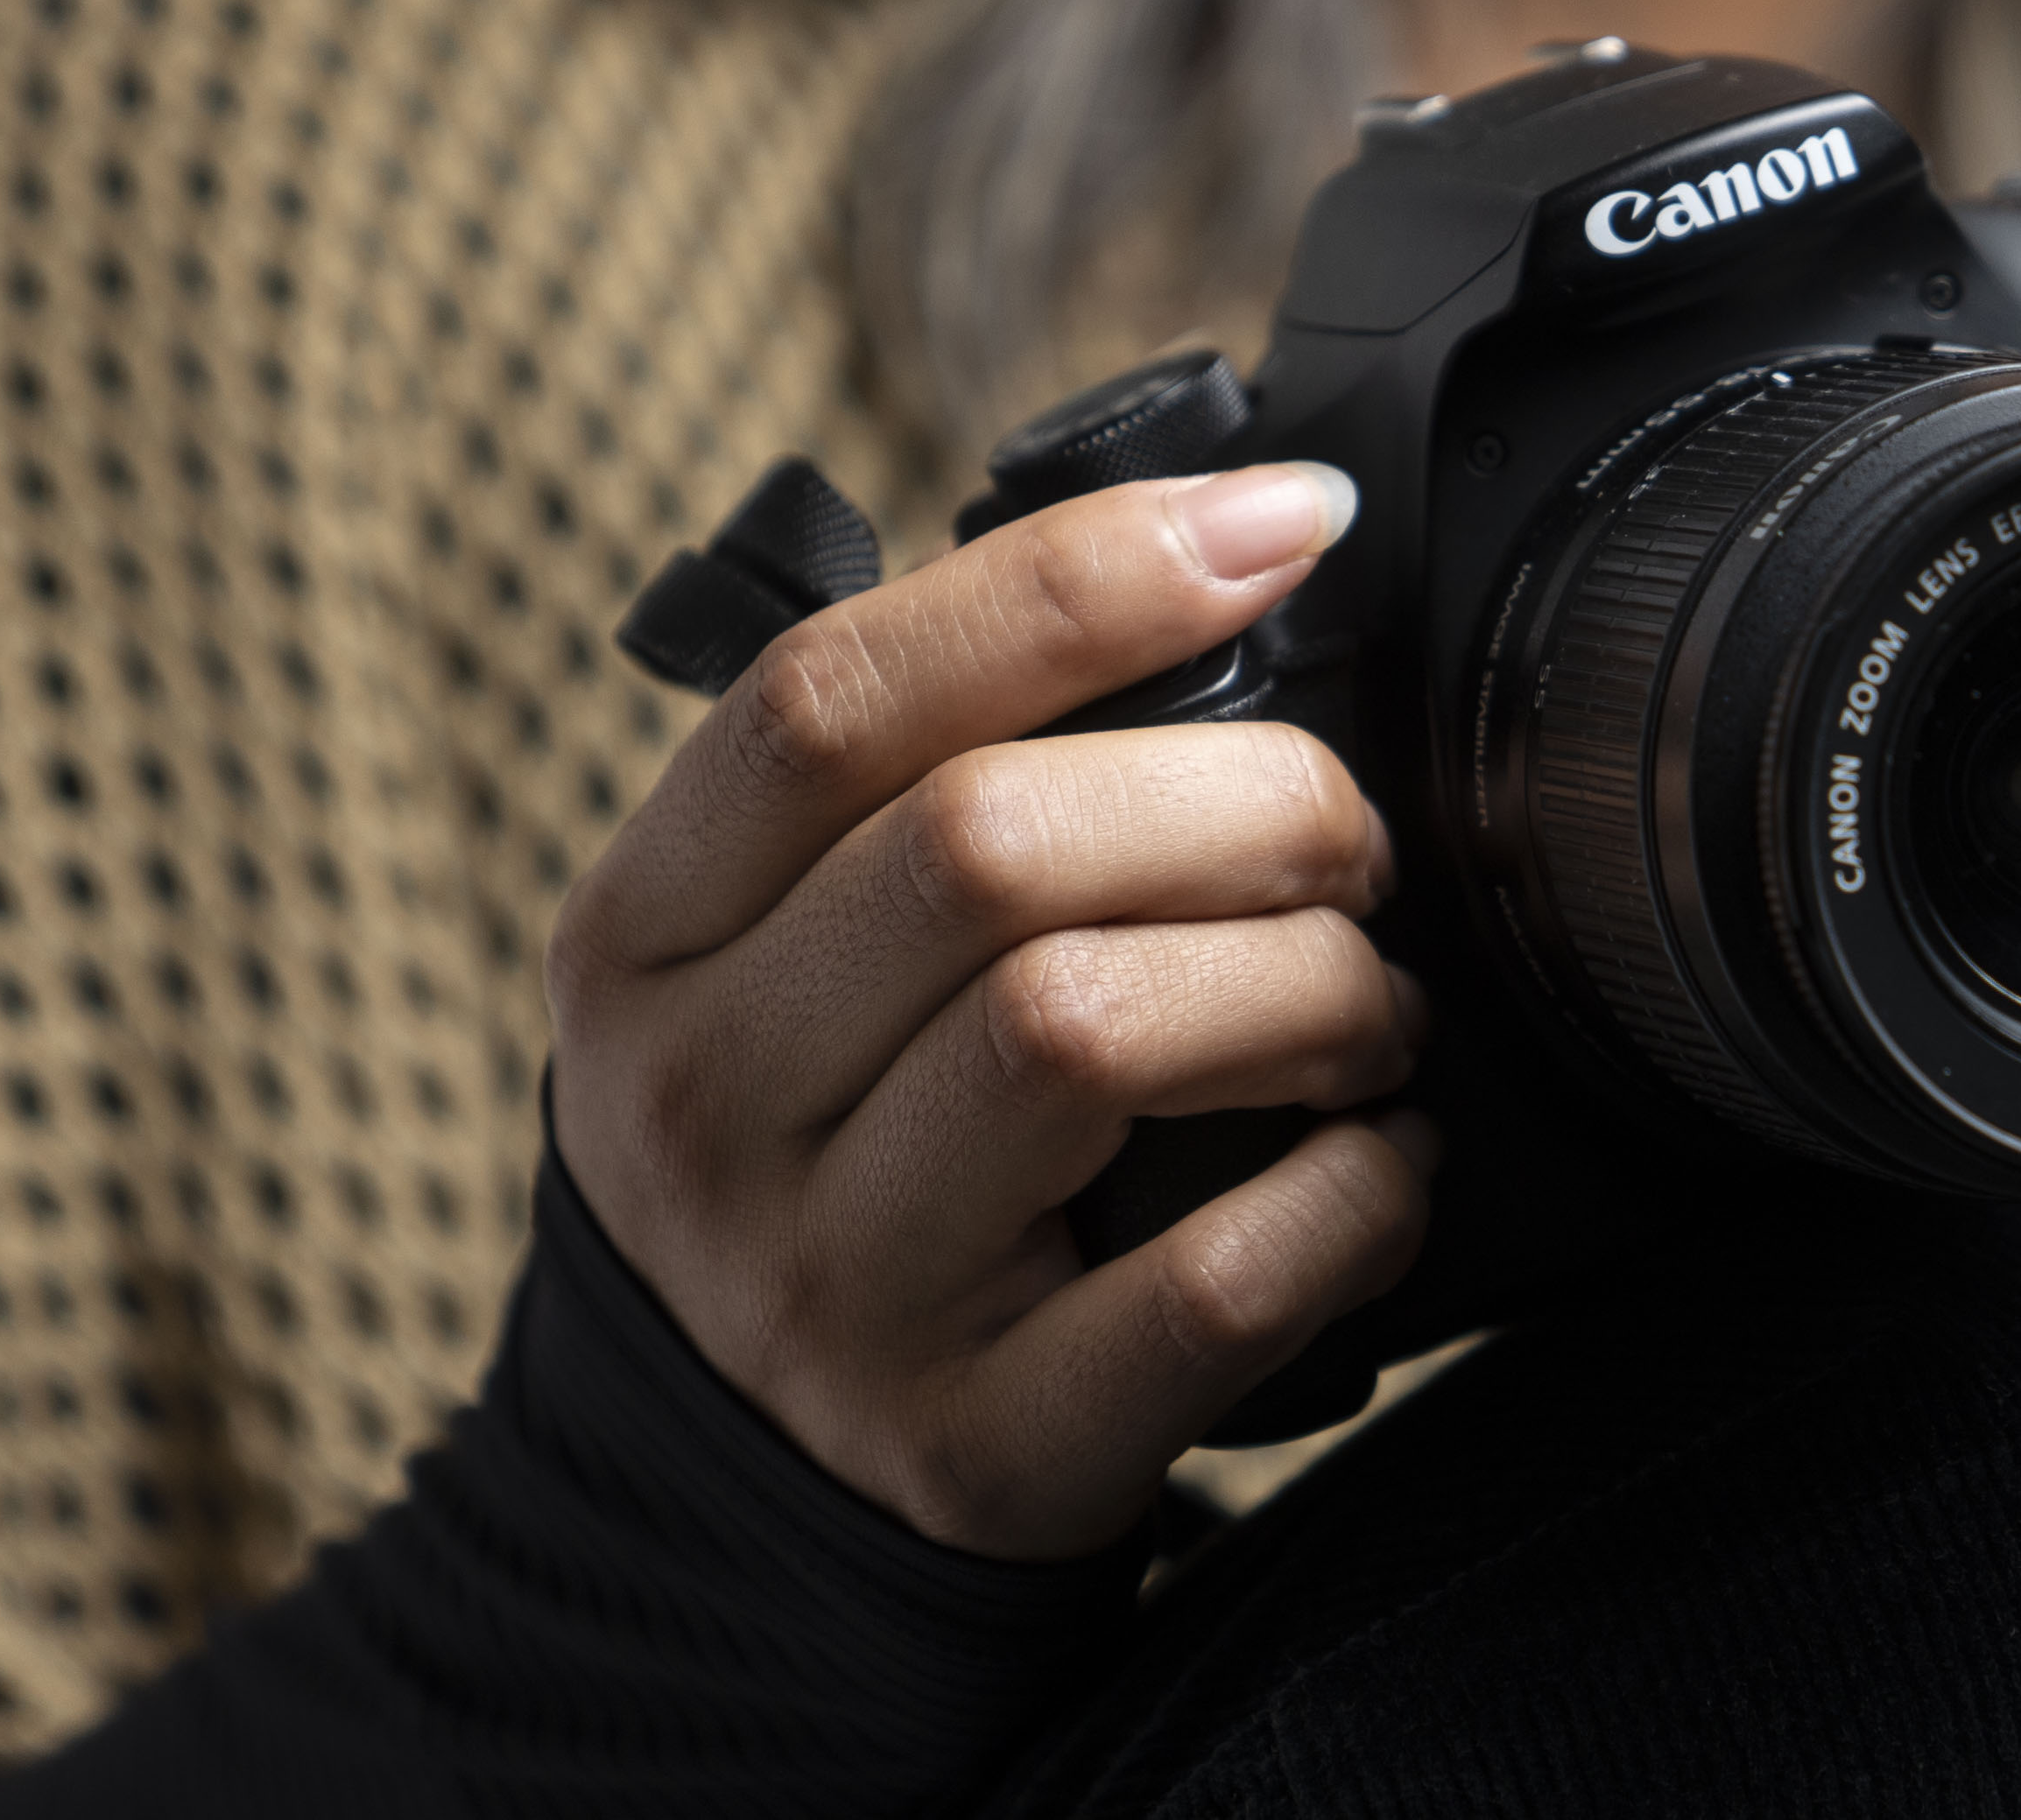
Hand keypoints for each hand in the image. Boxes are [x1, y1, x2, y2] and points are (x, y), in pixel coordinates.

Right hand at [543, 463, 1431, 1560]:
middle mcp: (699, 1104)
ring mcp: (819, 1290)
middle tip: (1353, 839)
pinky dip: (1343, 1202)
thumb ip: (927, 777)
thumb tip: (1229, 549)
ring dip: (1305, 987)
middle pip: (985, 846)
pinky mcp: (965, 1451)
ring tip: (1371, 1002)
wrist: (741, 1492)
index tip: (1280, 527)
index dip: (1081, 576)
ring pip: (1085, 1034)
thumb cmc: (831, 1140)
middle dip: (1245, 801)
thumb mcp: (784, 951)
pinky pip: (1196, 1288)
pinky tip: (1376, 1165)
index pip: (833, 695)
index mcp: (643, 931)